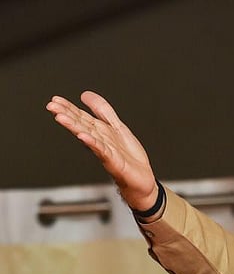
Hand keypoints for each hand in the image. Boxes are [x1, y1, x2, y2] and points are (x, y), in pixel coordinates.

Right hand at [47, 91, 158, 210]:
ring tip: (61, 117)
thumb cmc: (129, 157)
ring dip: (74, 126)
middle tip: (51, 106)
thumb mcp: (117, 126)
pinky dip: (92, 143)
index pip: (82, 117)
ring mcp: (105, 151)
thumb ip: (103, 111)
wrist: (142, 179)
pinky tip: (83, 136)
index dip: (69, 108)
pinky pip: (102, 150)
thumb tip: (85, 94)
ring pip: (88, 136)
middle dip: (66, 115)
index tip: (55, 100)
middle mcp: (100, 140)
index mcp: (100, 132)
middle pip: (81, 125)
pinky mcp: (113, 161)